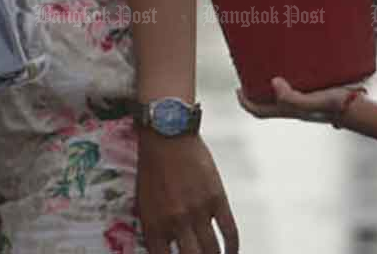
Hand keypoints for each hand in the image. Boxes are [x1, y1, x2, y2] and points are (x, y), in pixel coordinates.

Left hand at [136, 132, 238, 253]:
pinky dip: (232, 247)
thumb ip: (155, 228)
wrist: (167, 134)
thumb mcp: (144, 201)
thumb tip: (168, 247)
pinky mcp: (216, 198)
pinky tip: (231, 253)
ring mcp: (198, 211)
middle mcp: (176, 221)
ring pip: (212, 251)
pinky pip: (229, 231)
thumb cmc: (152, 165)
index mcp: (155, 224)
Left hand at [237, 77, 366, 130]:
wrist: (360, 109)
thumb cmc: (335, 105)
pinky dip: (289, 77)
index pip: (259, 111)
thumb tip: (273, 83)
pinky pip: (296, 86)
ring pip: (281, 94)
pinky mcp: (317, 93)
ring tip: (266, 65)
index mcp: (288, 110)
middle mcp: (294, 106)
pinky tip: (293, 63)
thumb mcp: (312, 102)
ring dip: (270, 84)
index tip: (237, 89)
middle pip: (267, 102)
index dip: (244, 103)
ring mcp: (306, 101)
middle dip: (255, 90)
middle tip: (249, 72)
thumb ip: (292, 98)